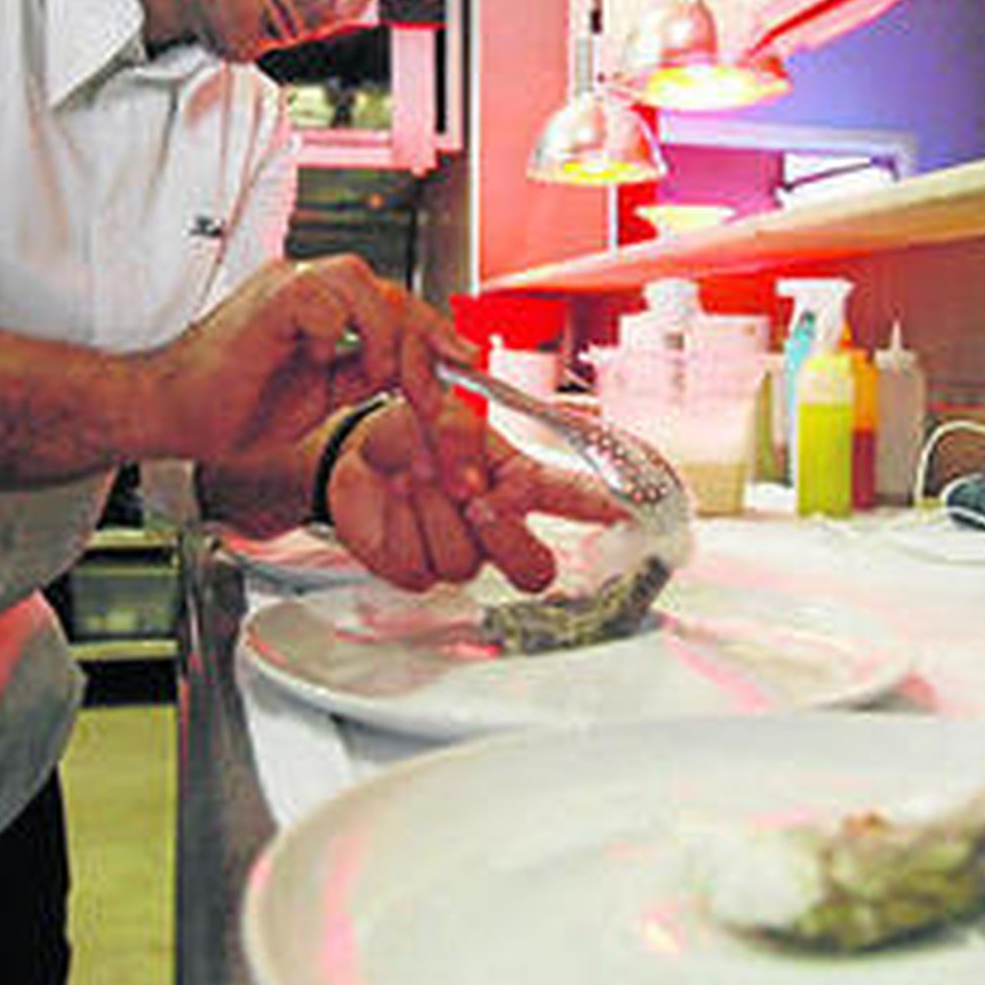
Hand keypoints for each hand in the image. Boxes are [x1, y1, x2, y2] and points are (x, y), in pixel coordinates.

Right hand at [145, 255, 467, 463]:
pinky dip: (334, 331)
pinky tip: (317, 361)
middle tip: (430, 392)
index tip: (465, 362)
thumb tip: (412, 373)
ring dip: (382, 336)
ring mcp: (285, 286)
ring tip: (371, 377)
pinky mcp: (266, 299)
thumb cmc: (229, 407)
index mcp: (319, 305)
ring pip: (362, 282)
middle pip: (389, 290)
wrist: (172, 416)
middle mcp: (305, 286)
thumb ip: (363, 373)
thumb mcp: (321, 394)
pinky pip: (321, 296)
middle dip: (422, 341)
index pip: (395, 303)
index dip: (434, 331)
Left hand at [328, 397, 626, 590]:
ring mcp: (460, 555)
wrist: (355, 452)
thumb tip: (478, 485)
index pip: (574, 500)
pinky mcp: (417, 572)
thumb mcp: (442, 413)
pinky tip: (396, 495)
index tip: (629, 511)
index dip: (605, 510)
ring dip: (434, 510)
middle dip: (506, 537)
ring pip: (463, 563)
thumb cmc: (412, 432)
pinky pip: (418, 566)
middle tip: (479, 502)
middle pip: (534, 571)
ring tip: (414, 471)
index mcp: (519, 483)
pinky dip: (402, 524)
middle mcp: (498, 529)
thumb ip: (464, 435)